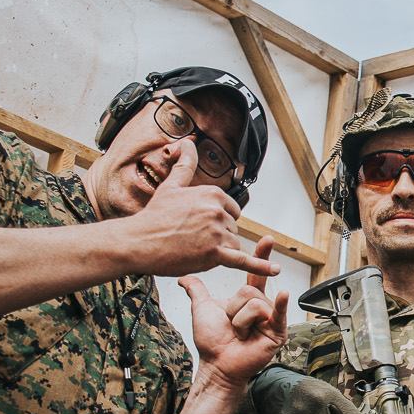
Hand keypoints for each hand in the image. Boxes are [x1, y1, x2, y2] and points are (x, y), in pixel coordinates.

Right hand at [119, 140, 280, 278]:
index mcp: (212, 193)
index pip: (232, 211)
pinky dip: (260, 266)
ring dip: (218, 251)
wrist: (137, 242)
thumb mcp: (171, 185)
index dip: (217, 221)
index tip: (199, 224)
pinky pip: (243, 260)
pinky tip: (275, 269)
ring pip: (233, 245)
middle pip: (233, 228)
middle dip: (218, 236)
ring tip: (193, 248)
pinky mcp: (215, 254)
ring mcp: (217, 232)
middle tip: (192, 238)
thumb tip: (186, 143)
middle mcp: (218, 210)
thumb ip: (184, 164)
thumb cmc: (153, 218)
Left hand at [181, 237, 288, 388]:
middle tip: (232, 326)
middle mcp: (262, 306)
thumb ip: (197, 291)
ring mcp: (271, 319)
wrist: (216, 364)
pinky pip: (276, 313)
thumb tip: (184, 278)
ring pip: (255, 303)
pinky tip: (284, 295)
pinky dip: (280, 304)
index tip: (267, 239)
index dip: (260, 256)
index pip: (255, 273)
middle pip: (249, 290)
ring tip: (240, 334)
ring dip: (240, 321)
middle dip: (233, 309)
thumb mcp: (201, 309)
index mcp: (247, 299)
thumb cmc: (212, 341)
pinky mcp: (277, 332)